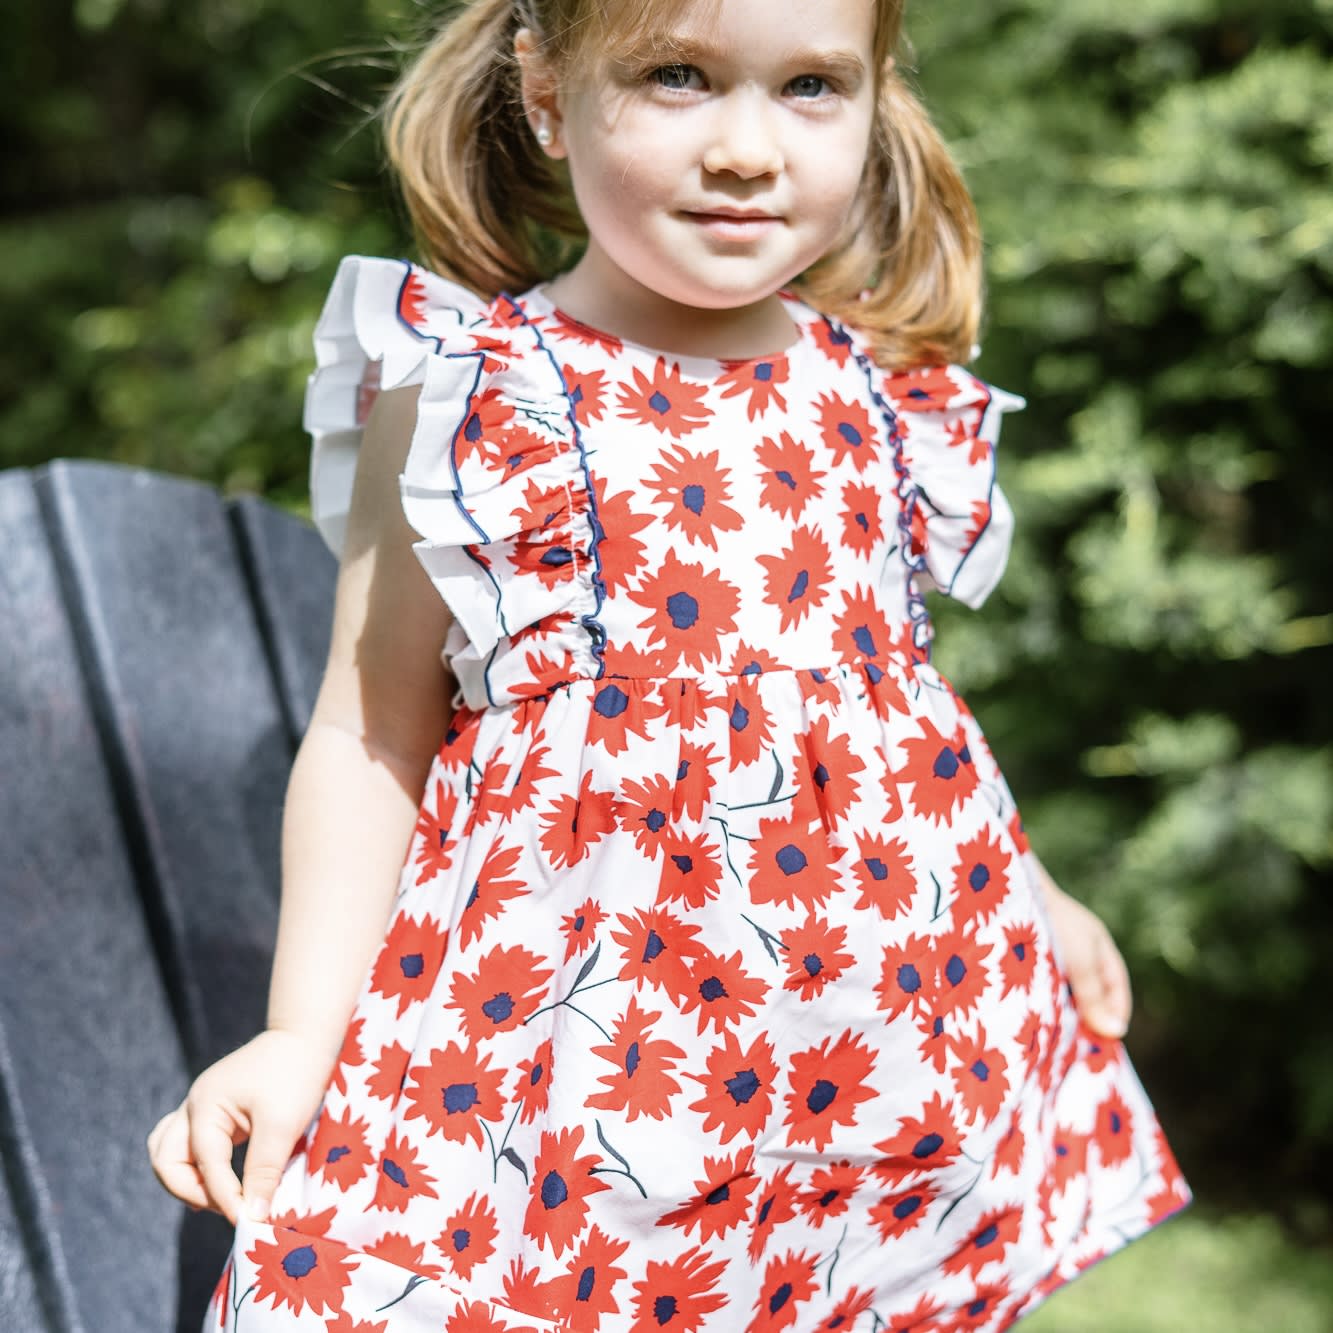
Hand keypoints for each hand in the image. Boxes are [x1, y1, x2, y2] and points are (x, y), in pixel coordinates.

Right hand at [146, 1028, 332, 1224]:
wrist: (306, 1035)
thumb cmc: (297, 1073)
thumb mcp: (282, 1124)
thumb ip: (264, 1171)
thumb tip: (253, 1218)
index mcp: (205, 1106)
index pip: (206, 1166)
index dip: (225, 1199)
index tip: (248, 1223)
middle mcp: (194, 1105)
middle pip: (166, 1160)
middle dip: (191, 1191)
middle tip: (228, 1209)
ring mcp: (201, 1106)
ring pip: (169, 1152)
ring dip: (186, 1180)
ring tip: (217, 1201)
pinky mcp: (215, 1110)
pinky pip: (189, 1145)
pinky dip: (197, 1167)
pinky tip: (219, 1184)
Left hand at [1039, 879, 1132, 1039]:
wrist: (1010, 889)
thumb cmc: (1053, 922)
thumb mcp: (1080, 962)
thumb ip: (1094, 997)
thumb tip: (1116, 1033)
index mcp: (1099, 947)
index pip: (1116, 988)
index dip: (1113, 1015)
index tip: (1104, 1042)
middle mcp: (1077, 947)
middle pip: (1088, 991)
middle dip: (1084, 1016)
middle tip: (1075, 1047)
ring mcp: (1052, 947)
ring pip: (1061, 987)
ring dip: (1058, 1008)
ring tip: (1049, 1036)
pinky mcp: (1025, 950)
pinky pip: (1038, 979)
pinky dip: (1038, 996)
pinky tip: (1027, 1012)